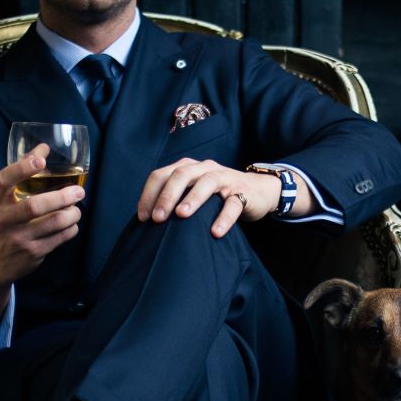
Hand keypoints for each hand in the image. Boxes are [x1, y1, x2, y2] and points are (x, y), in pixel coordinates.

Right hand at [0, 145, 84, 318]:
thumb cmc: (1, 224)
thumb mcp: (1, 201)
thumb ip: (20, 174)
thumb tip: (43, 147)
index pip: (4, 181)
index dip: (22, 168)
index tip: (41, 160)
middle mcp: (4, 220)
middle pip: (35, 206)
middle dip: (62, 197)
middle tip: (79, 191)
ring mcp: (19, 239)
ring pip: (54, 223)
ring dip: (72, 214)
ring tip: (77, 209)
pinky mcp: (33, 254)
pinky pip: (60, 238)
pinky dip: (71, 229)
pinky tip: (71, 224)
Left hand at [136, 159, 284, 237]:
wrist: (257, 192)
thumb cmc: (216, 197)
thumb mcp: (192, 193)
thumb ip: (174, 200)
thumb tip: (147, 222)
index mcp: (187, 168)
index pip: (161, 175)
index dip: (149, 194)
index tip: (143, 217)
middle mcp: (204, 169)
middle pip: (181, 175)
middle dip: (167, 196)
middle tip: (157, 218)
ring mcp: (224, 178)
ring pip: (207, 182)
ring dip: (192, 199)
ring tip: (181, 216)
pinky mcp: (243, 192)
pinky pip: (233, 204)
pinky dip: (224, 217)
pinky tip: (215, 232)